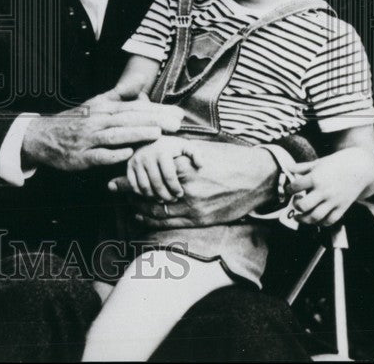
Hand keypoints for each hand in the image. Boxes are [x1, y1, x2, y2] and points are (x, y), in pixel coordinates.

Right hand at [20, 93, 183, 171]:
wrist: (42, 136)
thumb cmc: (74, 121)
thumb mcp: (95, 103)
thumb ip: (120, 93)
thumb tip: (141, 80)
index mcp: (103, 108)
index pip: (134, 108)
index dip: (157, 110)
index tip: (177, 113)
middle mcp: (97, 121)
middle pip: (128, 119)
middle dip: (153, 120)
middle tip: (176, 123)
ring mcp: (88, 139)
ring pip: (115, 135)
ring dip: (136, 134)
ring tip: (156, 134)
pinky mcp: (81, 157)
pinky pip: (98, 155)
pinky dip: (113, 154)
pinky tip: (128, 153)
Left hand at [109, 143, 277, 227]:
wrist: (259, 178)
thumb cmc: (230, 159)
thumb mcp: (201, 150)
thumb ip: (177, 155)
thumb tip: (155, 155)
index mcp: (184, 167)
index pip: (147, 174)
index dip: (129, 178)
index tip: (115, 178)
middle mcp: (186, 189)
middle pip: (147, 194)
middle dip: (129, 193)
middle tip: (115, 189)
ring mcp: (194, 207)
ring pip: (156, 210)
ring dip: (138, 207)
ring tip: (127, 202)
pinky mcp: (202, 219)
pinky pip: (170, 223)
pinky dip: (152, 220)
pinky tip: (141, 216)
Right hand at [126, 136, 203, 201]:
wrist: (149, 137)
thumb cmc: (170, 145)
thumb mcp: (184, 146)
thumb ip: (195, 154)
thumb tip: (200, 165)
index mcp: (162, 152)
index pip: (169, 177)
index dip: (176, 188)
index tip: (180, 194)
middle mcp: (147, 156)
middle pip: (157, 184)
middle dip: (166, 195)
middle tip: (172, 199)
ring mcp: (136, 161)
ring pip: (144, 186)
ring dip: (154, 196)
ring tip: (162, 199)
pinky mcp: (128, 166)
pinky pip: (133, 185)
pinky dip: (142, 193)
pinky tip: (151, 194)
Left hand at [286, 149, 373, 225]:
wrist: (359, 168)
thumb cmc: (336, 164)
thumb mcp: (318, 163)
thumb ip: (301, 167)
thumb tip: (287, 168)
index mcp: (315, 178)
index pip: (295, 187)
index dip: (289, 189)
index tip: (289, 189)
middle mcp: (324, 191)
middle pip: (303, 206)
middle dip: (296, 207)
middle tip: (295, 204)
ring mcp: (334, 201)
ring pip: (315, 217)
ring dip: (304, 219)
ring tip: (298, 217)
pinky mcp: (342, 208)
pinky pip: (329, 220)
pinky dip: (319, 222)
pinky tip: (314, 219)